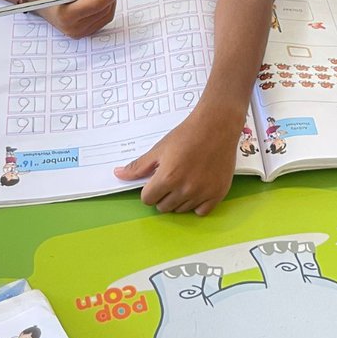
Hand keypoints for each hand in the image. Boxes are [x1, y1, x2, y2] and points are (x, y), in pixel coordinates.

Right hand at [27, 0, 122, 38]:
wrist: (42, 0)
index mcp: (67, 15)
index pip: (96, 5)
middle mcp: (73, 28)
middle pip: (103, 10)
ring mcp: (79, 33)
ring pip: (106, 16)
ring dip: (109, 2)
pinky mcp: (84, 34)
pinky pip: (103, 21)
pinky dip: (106, 9)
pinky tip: (98, 0)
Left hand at [113, 107, 239, 214]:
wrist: (217, 125)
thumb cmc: (187, 134)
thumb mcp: (159, 149)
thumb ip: (138, 166)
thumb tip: (118, 174)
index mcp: (167, 178)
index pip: (147, 199)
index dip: (150, 189)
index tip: (158, 179)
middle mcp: (185, 189)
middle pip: (163, 207)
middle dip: (163, 195)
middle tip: (173, 177)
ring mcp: (202, 193)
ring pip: (181, 210)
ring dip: (179, 199)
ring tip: (187, 179)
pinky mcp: (217, 194)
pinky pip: (200, 212)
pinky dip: (197, 204)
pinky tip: (198, 188)